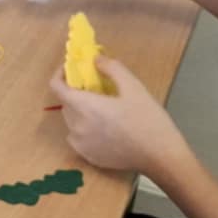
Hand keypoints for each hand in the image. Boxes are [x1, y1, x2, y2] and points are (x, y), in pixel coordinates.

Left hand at [48, 58, 191, 174]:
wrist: (161, 156)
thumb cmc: (148, 120)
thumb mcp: (134, 87)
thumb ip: (112, 69)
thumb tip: (95, 59)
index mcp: (84, 107)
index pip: (56, 87)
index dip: (60, 75)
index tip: (72, 69)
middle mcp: (77, 127)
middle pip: (66, 103)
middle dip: (75, 92)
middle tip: (95, 87)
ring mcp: (81, 145)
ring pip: (71, 121)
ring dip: (80, 111)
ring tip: (102, 108)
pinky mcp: (89, 157)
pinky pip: (78, 138)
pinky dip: (84, 129)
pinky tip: (105, 128)